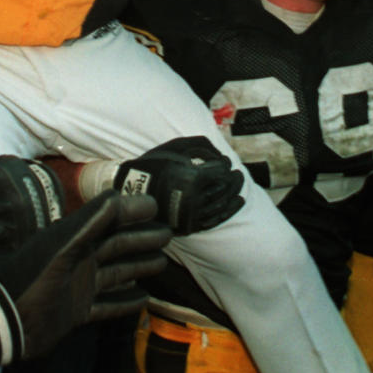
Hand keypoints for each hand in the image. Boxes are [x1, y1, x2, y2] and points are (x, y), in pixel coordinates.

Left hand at [0, 191, 170, 364]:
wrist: (5, 322)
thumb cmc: (30, 280)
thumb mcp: (59, 249)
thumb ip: (88, 223)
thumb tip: (117, 197)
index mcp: (73, 239)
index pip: (108, 219)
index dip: (131, 211)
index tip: (155, 205)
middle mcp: (79, 258)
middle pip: (117, 245)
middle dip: (141, 238)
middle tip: (168, 234)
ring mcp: (79, 284)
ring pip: (116, 272)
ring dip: (138, 266)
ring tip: (161, 262)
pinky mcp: (78, 309)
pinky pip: (108, 304)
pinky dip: (125, 302)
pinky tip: (144, 299)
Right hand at [113, 136, 245, 234]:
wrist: (134, 189)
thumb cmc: (157, 164)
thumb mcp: (177, 147)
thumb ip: (202, 147)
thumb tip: (223, 158)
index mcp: (192, 179)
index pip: (220, 173)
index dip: (225, 167)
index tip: (226, 163)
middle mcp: (194, 199)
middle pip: (224, 189)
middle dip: (233, 180)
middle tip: (238, 175)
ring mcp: (192, 215)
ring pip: (222, 205)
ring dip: (234, 194)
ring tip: (239, 186)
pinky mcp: (189, 226)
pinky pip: (215, 220)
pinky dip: (229, 211)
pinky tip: (238, 202)